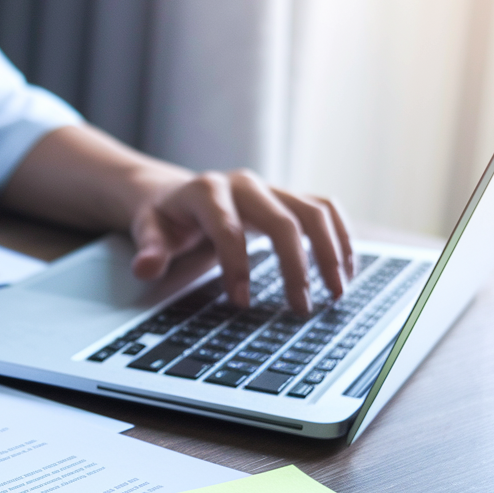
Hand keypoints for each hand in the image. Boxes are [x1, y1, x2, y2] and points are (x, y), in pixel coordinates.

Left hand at [129, 169, 353, 314]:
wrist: (176, 194)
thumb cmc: (164, 218)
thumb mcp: (147, 232)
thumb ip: (149, 250)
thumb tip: (146, 267)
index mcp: (205, 191)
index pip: (228, 229)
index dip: (235, 266)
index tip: (241, 303)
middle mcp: (243, 184)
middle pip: (281, 221)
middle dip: (295, 266)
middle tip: (301, 308)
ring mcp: (269, 187)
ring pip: (312, 212)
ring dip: (331, 252)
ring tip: (337, 292)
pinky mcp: (287, 196)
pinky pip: (324, 209)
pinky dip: (341, 237)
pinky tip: (347, 270)